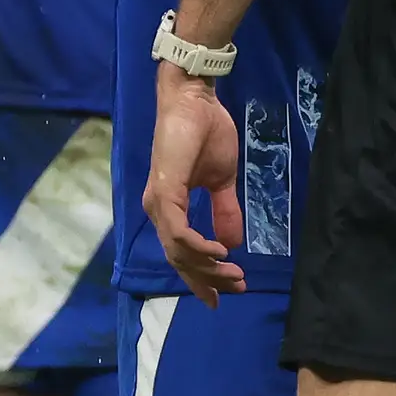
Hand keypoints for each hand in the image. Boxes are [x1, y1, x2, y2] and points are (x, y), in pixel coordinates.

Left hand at [146, 61, 247, 302]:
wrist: (195, 100)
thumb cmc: (206, 132)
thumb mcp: (222, 180)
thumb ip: (225, 211)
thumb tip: (234, 243)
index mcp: (169, 207)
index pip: (181, 253)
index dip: (201, 277)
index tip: (224, 295)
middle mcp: (159, 209)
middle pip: (179, 259)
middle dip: (208, 279)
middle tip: (236, 287)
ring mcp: (159, 201)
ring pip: (178, 251)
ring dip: (207, 267)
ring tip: (233, 274)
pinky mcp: (165, 191)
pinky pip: (178, 231)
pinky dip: (198, 246)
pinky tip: (219, 252)